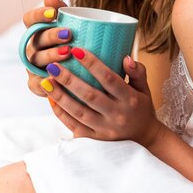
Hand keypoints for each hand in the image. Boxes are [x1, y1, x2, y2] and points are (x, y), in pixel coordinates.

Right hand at [23, 0, 72, 96]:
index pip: (30, 19)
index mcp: (38, 31)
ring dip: (51, 55)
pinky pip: (35, 84)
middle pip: (36, 39)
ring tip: (67, 52)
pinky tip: (56, 77)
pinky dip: (44, 82)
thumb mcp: (74, 26)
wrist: (81, 73)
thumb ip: (64, 11)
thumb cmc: (76, 44)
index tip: (54, 13)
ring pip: (37, 59)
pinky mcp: (35, 84)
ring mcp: (32, 66)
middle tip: (69, 34)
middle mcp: (32, 47)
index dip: (39, 15)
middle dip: (51, 35)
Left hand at [41, 49, 164, 148]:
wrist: (145, 141)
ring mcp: (104, 129)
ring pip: (78, 112)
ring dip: (60, 96)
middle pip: (89, 95)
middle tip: (53, 65)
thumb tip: (125, 57)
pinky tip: (51, 99)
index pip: (109, 79)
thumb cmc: (142, 108)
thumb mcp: (145, 88)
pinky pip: (74, 126)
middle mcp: (117, 115)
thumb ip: (137, 72)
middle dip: (69, 79)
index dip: (93, 64)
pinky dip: (61, 113)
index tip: (76, 50)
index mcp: (130, 99)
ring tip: (47, 81)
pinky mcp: (95, 140)